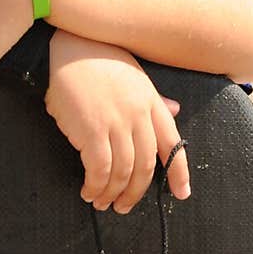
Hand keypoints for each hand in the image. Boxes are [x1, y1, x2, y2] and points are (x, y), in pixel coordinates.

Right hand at [45, 30, 190, 213]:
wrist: (70, 46)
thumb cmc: (101, 59)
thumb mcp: (135, 76)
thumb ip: (155, 99)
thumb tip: (175, 110)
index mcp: (151, 102)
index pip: (172, 143)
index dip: (179, 172)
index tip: (182, 193)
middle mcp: (138, 115)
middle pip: (146, 165)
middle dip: (136, 192)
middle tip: (125, 207)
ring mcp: (116, 123)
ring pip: (123, 171)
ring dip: (113, 194)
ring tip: (103, 203)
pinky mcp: (91, 130)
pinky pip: (99, 169)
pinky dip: (96, 186)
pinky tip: (89, 191)